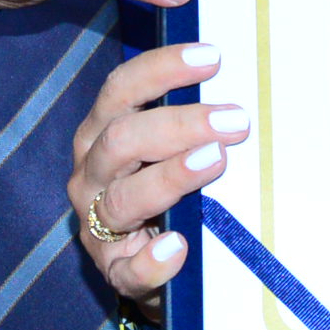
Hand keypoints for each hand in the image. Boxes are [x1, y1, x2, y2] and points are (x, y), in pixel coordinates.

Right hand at [66, 42, 247, 310]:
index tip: (213, 58)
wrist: (152, 265)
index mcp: (101, 133)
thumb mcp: (168, 150)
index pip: (121, 90)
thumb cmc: (167, 193)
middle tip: (235, 120)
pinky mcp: (114, 272)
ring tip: (215, 161)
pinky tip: (178, 248)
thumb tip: (238, 95)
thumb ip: (189, 125)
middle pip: (122, 139)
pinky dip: (152, 261)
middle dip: (180, 125)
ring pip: (124, 199)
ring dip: (171, 177)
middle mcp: (92, 174)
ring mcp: (97, 226)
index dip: (162, 69)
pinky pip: (129, 270)